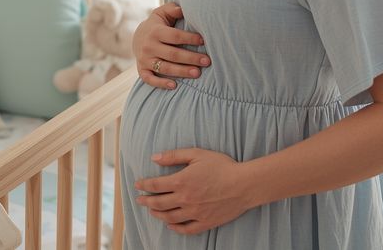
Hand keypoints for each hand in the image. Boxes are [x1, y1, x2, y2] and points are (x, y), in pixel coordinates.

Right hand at [133, 2, 209, 89]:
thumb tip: (183, 8)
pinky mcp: (141, 69)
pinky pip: (150, 79)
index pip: (175, 36)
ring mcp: (144, 59)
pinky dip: (161, 83)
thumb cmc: (157, 24)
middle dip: (190, 58)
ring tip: (197, 73)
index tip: (204, 41)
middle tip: (207, 61)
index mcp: (155, 31)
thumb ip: (173, 9)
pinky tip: (174, 86)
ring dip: (181, 72)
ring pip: (164, 68)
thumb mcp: (162, 13)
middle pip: (172, 54)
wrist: (137, 37)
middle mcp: (149, 46)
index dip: (190, 38)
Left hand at [134, 148, 253, 234]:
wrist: (244, 184)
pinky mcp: (206, 222)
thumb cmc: (222, 166)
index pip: (155, 185)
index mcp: (181, 181)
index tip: (138, 185)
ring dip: (157, 214)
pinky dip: (175, 228)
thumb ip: (174, 156)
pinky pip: (186, 229)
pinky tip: (170, 225)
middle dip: (146, 202)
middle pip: (159, 203)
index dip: (143, 186)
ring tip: (152, 211)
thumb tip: (154, 158)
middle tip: (140, 200)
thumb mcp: (197, 154)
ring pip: (169, 217)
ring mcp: (195, 212)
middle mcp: (185, 199)